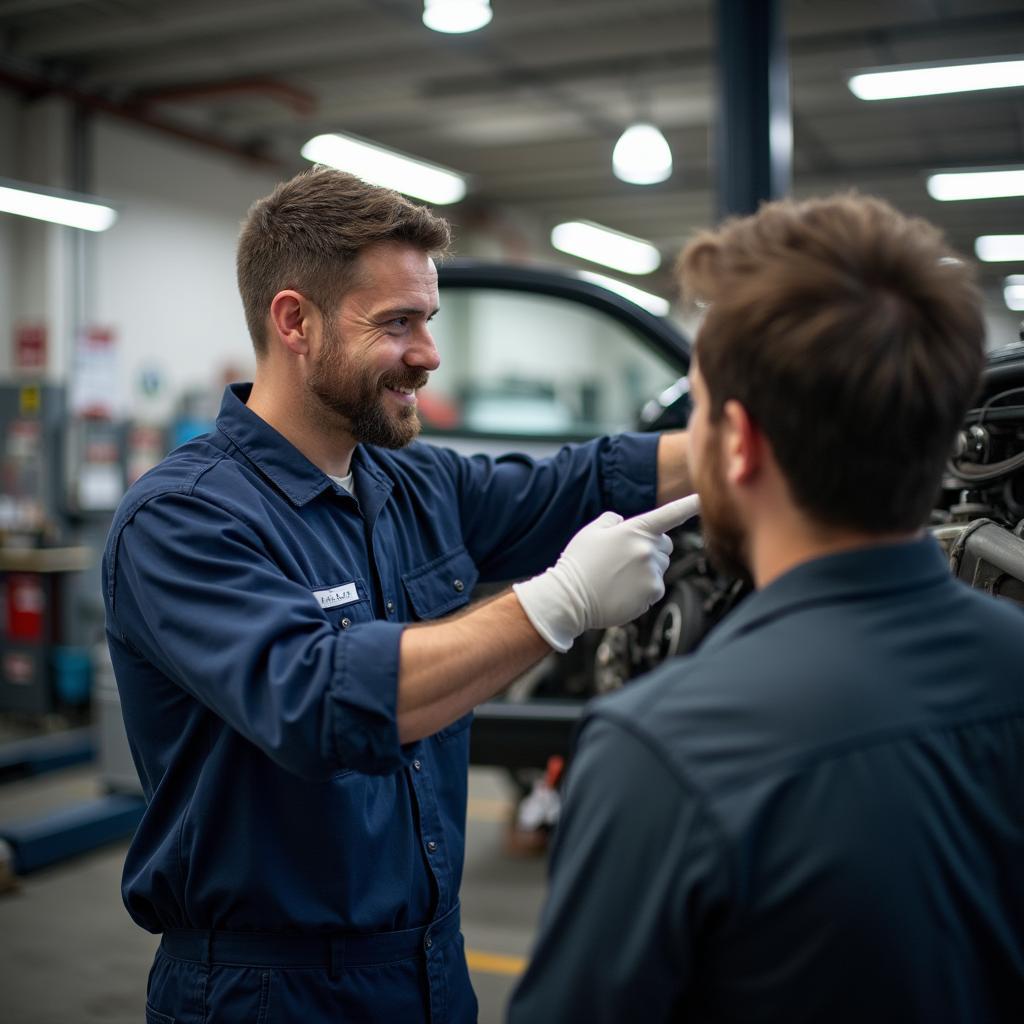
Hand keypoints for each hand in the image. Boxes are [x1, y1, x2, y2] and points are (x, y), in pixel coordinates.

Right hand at [513, 495, 700, 651]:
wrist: (569, 599)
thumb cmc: (578, 563)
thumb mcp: (590, 532)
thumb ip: (611, 521)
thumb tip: (622, 522)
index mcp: (634, 530)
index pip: (669, 514)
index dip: (689, 505)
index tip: (704, 498)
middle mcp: (647, 550)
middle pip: (665, 545)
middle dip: (652, 548)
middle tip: (625, 558)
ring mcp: (652, 573)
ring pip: (660, 568)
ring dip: (646, 570)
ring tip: (618, 577)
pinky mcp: (652, 594)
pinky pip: (655, 588)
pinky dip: (642, 590)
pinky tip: (621, 591)